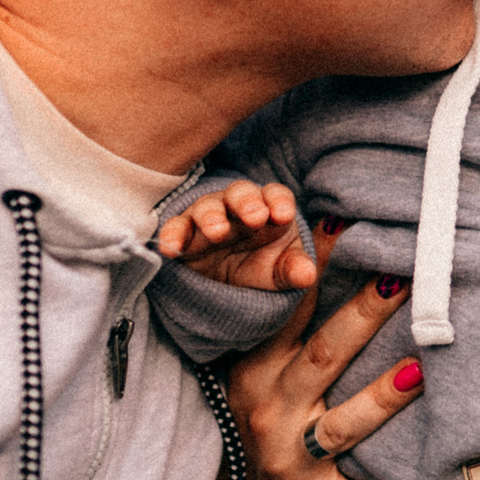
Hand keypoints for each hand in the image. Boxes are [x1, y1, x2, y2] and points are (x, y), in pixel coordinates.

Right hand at [156, 179, 316, 292]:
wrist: (230, 285)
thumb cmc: (261, 266)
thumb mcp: (280, 272)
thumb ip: (293, 270)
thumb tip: (308, 275)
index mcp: (269, 210)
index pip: (275, 195)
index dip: (279, 201)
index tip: (284, 215)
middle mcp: (237, 208)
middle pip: (241, 193)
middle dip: (247, 202)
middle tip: (255, 217)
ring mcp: (209, 217)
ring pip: (207, 207)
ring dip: (211, 216)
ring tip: (217, 232)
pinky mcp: (184, 234)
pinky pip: (176, 228)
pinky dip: (172, 235)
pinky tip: (171, 248)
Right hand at [226, 221, 421, 479]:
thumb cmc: (254, 412)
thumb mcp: (254, 365)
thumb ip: (285, 321)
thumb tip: (323, 248)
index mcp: (257, 368)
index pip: (290, 309)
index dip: (315, 268)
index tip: (347, 225)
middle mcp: (272, 407)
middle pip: (323, 355)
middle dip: (364, 315)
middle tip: (403, 277)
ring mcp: (291, 456)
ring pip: (342, 424)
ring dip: (381, 399)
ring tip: (419, 370)